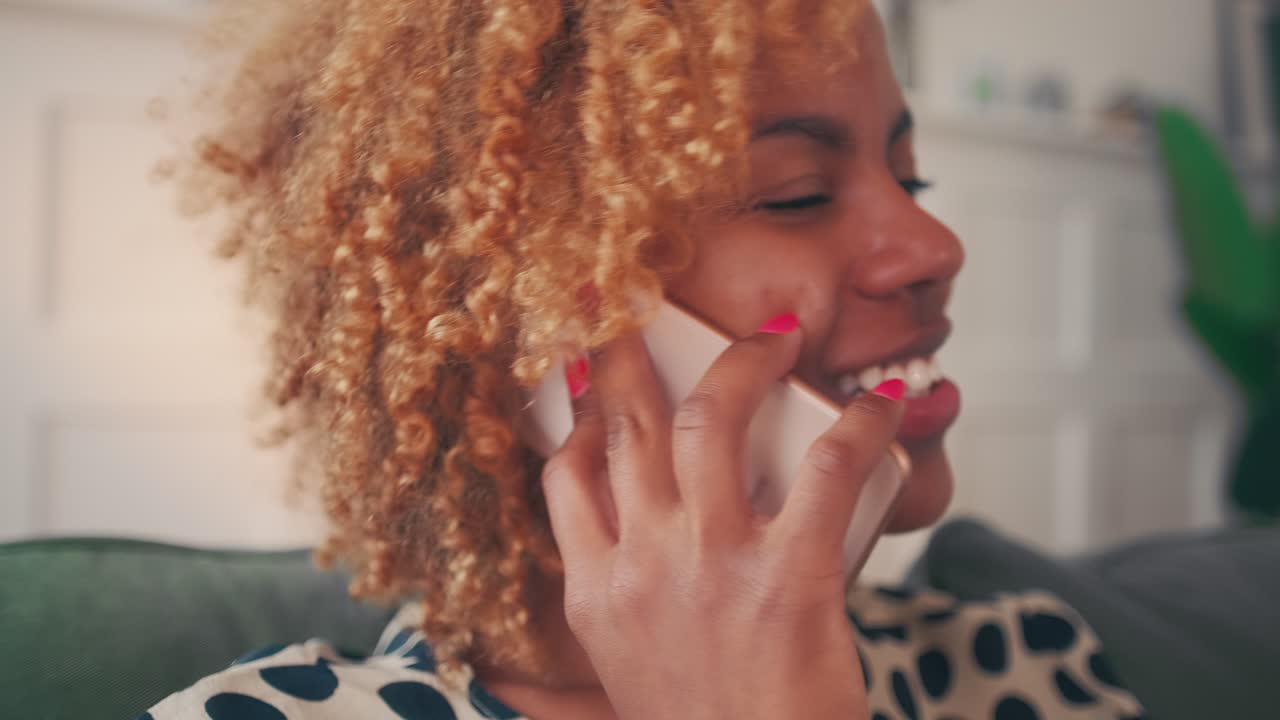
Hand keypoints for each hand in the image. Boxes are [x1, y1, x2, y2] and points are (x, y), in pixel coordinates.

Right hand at [540, 319, 904, 719]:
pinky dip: (859, 426)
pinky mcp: (789, 579)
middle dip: (630, 350)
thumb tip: (614, 574)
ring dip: (745, 362)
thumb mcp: (626, 673)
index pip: (566, 476)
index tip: (587, 372)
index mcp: (595, 593)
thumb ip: (618, 607)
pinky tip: (880, 407)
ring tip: (778, 334)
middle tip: (642, 303)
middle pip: (627, 425)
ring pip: (711, 420)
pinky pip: (826, 471)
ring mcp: (711, 566)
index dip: (576, 411)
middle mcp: (642, 565)